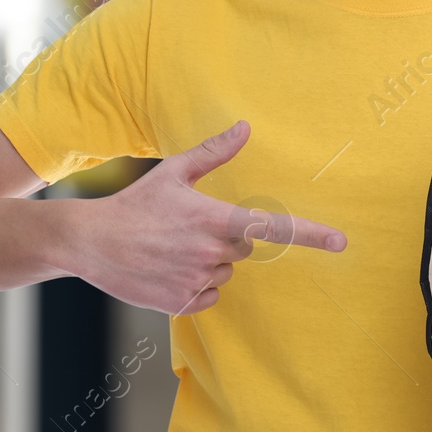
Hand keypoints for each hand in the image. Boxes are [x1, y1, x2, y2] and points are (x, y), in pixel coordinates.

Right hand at [62, 120, 345, 314]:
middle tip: (189, 227)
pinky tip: (168, 269)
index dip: (312, 235)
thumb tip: (245, 127)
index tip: (341, 242)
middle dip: (226, 237)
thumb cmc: (135, 203)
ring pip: (225, 272)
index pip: (274, 228)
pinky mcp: (181, 303)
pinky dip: (196, 285)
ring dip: (209, 261)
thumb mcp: (173, 173)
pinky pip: (209, 296)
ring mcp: (196, 280)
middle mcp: (211, 253)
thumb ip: (214, 153)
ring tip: (172, 247)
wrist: (89, 242)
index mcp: (214, 219)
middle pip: (245, 248)